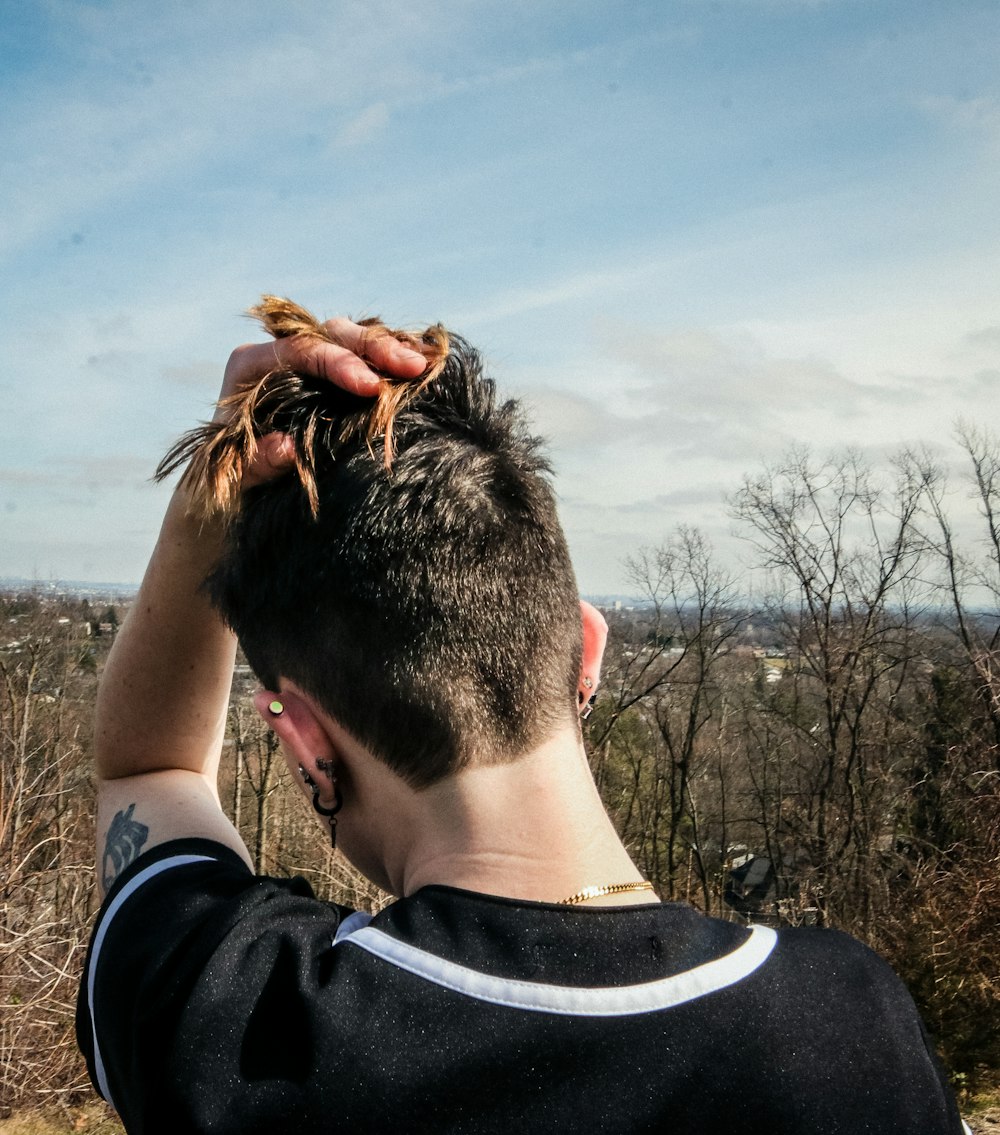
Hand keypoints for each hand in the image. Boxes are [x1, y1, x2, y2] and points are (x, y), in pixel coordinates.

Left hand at [216, 317, 427, 488]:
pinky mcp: (336, 373)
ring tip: (424, 367)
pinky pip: (368, 356)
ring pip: (355, 338)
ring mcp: (314, 359)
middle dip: (373, 348)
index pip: (299, 349)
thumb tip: (285, 447)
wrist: (240, 479)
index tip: (370, 388)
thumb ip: (256, 462)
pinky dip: (395, 358)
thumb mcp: (238, 475)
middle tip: (411, 369)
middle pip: (332, 333)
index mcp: (252, 365)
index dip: (337, 363)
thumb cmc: (235, 475)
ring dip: (391, 349)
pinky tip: (426, 365)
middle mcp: (284, 352)